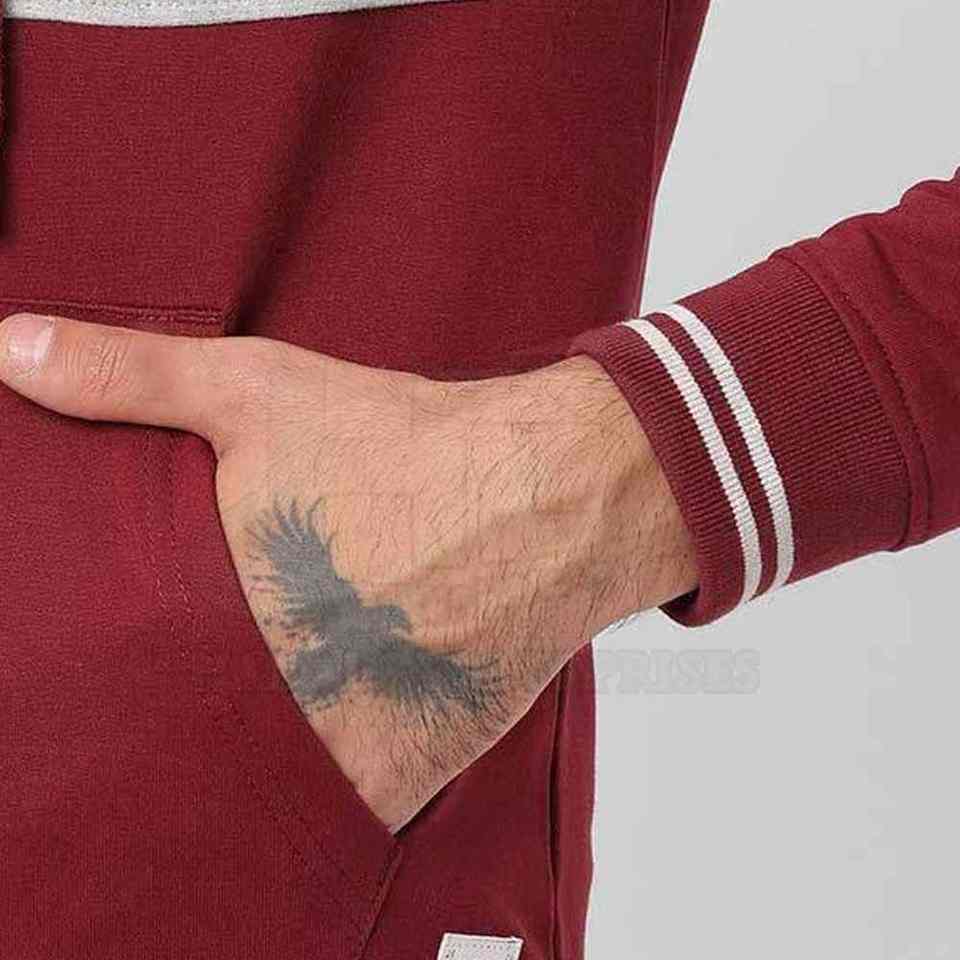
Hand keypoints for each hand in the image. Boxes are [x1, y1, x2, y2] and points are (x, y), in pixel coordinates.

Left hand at [0, 313, 696, 829]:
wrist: (550, 494)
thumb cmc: (407, 445)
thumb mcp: (260, 394)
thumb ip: (130, 378)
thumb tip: (12, 349)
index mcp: (218, 625)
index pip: (126, 688)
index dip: (127, 680)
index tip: (131, 669)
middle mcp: (279, 705)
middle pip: (200, 739)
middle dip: (197, 711)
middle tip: (228, 669)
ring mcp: (348, 751)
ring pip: (272, 782)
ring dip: (269, 749)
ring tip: (289, 694)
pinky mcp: (415, 771)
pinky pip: (348, 798)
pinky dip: (337, 770)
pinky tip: (348, 714)